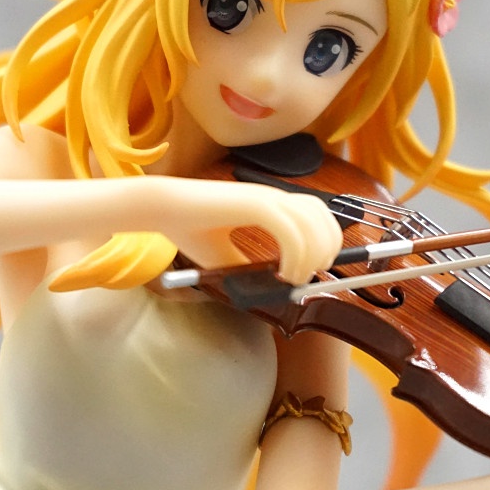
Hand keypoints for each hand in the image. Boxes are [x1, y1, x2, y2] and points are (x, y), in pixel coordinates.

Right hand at [153, 179, 342, 284]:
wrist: (162, 209)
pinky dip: (296, 256)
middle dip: (326, 249)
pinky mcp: (254, 205)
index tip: (313, 267)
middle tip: (308, 275)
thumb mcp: (224, 259)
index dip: (325, 240)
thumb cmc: (189, 230)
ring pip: (312, 224)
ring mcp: (265, 198)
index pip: (316, 213)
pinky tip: (284, 274)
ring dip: (312, 256)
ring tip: (295, 278)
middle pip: (322, 216)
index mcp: (269, 202)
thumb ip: (248, 271)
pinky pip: (291, 231)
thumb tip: (268, 293)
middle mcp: (272, 196)